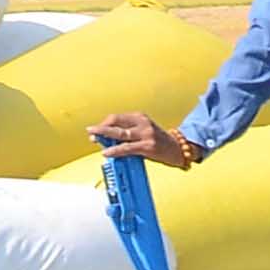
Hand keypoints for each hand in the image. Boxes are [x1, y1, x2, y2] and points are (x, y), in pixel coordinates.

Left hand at [89, 112, 203, 169]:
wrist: (179, 150)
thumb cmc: (160, 142)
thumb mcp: (144, 133)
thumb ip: (128, 134)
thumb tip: (108, 141)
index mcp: (140, 117)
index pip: (117, 117)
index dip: (104, 123)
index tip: (95, 130)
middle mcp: (142, 123)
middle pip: (116, 122)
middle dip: (101, 128)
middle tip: (90, 131)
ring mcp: (145, 134)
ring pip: (119, 133)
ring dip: (104, 136)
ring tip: (94, 139)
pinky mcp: (147, 146)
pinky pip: (126, 148)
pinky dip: (114, 150)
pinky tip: (107, 152)